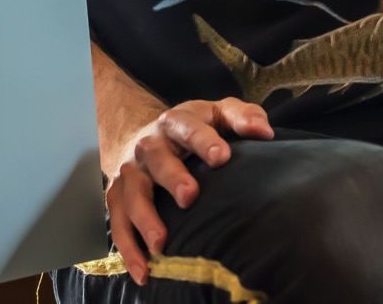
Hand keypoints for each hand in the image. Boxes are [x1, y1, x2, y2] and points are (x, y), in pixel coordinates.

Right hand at [105, 97, 273, 284]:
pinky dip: (127, 247)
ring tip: (161, 244)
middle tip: (189, 197)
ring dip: (145, 218)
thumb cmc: (194, 129)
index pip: (189, 127)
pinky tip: (143, 270)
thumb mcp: (219, 113)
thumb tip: (264, 133)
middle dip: (172, 177)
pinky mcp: (118, 196)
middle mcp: (149, 145)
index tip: (222, 157)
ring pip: (133, 193)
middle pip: (158, 158)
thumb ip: (244, 117)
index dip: (204, 141)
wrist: (147, 136)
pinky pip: (118, 222)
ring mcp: (131, 172)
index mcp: (176, 122)